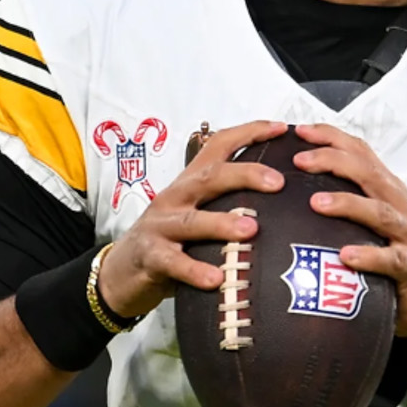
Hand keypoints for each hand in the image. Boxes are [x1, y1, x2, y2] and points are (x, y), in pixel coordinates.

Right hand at [96, 120, 286, 318]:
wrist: (122, 270)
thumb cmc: (171, 240)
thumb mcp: (197, 215)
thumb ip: (230, 205)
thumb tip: (285, 204)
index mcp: (190, 183)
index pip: (218, 145)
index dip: (249, 133)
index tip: (281, 129)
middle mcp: (176, 197)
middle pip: (210, 177)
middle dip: (245, 174)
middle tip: (277, 182)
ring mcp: (161, 226)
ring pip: (192, 221)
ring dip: (222, 223)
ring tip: (251, 229)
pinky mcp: (150, 256)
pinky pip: (173, 262)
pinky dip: (194, 270)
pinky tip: (216, 278)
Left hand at [291, 124, 406, 334]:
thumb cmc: (391, 250)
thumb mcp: (368, 219)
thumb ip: (341, 200)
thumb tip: (288, 186)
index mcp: (387, 189)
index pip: (360, 152)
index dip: (332, 138)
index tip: (300, 132)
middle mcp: (399, 205)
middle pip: (369, 174)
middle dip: (334, 162)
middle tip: (300, 162)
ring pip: (380, 212)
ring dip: (348, 204)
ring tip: (316, 203)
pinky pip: (391, 259)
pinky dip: (369, 256)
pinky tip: (346, 256)